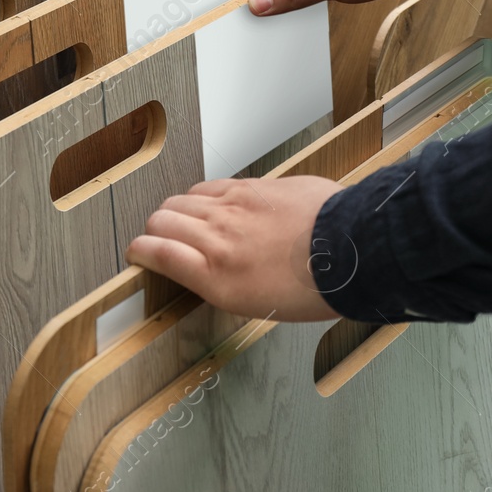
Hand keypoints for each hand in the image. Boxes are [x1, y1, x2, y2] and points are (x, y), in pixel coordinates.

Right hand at [126, 176, 343, 321]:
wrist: (352, 251)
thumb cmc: (314, 288)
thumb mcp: (257, 305)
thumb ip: (220, 282)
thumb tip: (203, 270)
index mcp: (216, 278)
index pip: (157, 253)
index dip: (139, 252)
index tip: (138, 254)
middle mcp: (217, 239)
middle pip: (161, 221)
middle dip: (154, 231)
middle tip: (161, 239)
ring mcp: (233, 207)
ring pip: (182, 200)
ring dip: (175, 211)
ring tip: (185, 221)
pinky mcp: (252, 187)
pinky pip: (210, 186)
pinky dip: (201, 196)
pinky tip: (211, 204)